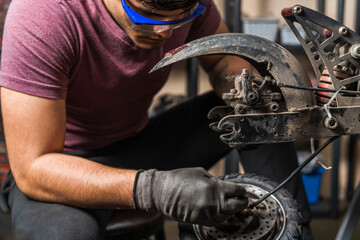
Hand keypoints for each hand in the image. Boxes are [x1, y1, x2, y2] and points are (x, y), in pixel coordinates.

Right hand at [133, 167, 247, 225]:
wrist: (163, 192)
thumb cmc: (181, 179)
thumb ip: (216, 181)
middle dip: (242, 202)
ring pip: (228, 215)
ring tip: (232, 205)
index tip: (242, 190)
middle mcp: (213, 202)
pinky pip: (217, 221)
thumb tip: (226, 187)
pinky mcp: (201, 221)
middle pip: (237, 206)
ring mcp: (207, 213)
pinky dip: (222, 217)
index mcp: (215, 187)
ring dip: (232, 210)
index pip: (237, 191)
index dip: (242, 190)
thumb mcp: (202, 173)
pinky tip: (221, 211)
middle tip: (243, 200)